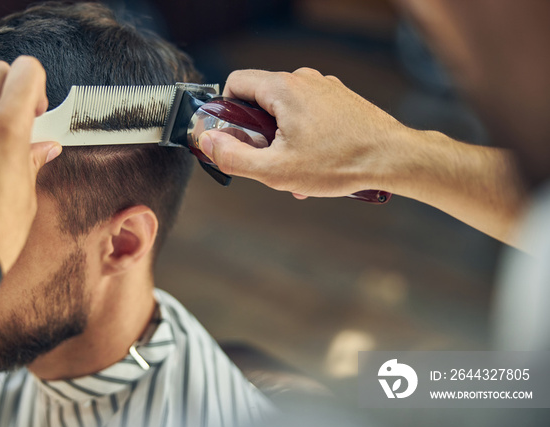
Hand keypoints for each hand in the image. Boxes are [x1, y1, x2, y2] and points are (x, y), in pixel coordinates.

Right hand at [198, 68, 407, 197]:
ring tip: (296, 170)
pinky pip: (308, 115)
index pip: (235, 84)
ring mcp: (325, 87)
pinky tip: (315, 164)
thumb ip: (234, 156)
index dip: (225, 113)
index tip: (232, 139)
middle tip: (268, 163)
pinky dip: (303, 138)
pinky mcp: (340, 99)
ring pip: (285, 111)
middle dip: (257, 134)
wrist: (394, 158)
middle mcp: (304, 79)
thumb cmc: (340, 162)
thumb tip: (208, 142)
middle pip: (260, 101)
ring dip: (281, 141)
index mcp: (284, 88)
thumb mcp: (276, 170)